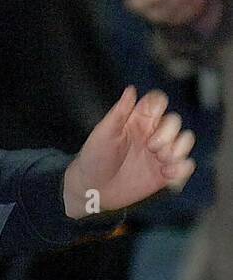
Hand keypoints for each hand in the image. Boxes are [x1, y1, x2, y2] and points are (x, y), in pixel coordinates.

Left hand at [63, 87, 195, 216]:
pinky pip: (185, 166)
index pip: (157, 103)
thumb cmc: (94, 159)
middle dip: (168, 133)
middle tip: (151, 147)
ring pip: (185, 141)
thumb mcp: (104, 133)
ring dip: (179, 149)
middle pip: (174, 121)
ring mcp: (159, 154)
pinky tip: (167, 174)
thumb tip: (131, 90)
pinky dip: (182, 169)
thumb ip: (119, 113)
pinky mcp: (165, 173)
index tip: (150, 118)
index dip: (159, 106)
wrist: (92, 189)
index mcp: (137, 121)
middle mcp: (151, 134)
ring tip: (162, 160)